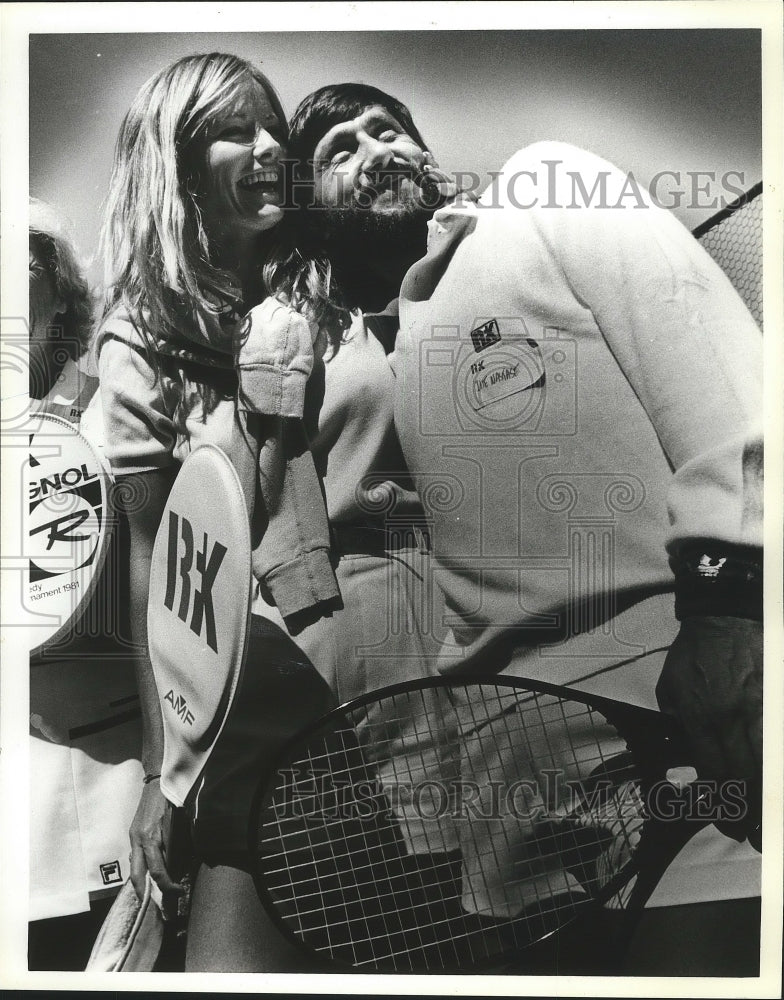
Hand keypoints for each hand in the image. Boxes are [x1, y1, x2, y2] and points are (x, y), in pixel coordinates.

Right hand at [129, 780, 183, 899]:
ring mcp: (134, 837)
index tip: (179, 891)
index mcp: (152, 837)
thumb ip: (179, 846)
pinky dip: (140, 869)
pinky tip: (146, 877)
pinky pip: (135, 858)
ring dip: (140, 884)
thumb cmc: (173, 801)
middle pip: (138, 876)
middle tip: (153, 909)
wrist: (157, 782)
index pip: (158, 870)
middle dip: (144, 894)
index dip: (168, 885)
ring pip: (134, 868)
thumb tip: (181, 869)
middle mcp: (139, 840)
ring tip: (149, 898)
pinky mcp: (132, 834)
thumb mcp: (180, 824)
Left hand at [656, 616, 761, 847]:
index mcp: (701, 719)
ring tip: (765, 820)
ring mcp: (760, 712)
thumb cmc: (692, 655)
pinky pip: (777, 743)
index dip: (723, 806)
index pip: (716, 775)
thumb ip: (678, 726)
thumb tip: (691, 760)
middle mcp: (733, 719)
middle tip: (749, 832)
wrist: (725, 619)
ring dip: (767, 798)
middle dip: (749, 813)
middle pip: (747, 778)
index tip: (726, 824)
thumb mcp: (669, 691)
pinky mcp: (776, 704)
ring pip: (768, 767)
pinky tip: (772, 788)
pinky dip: (774, 769)